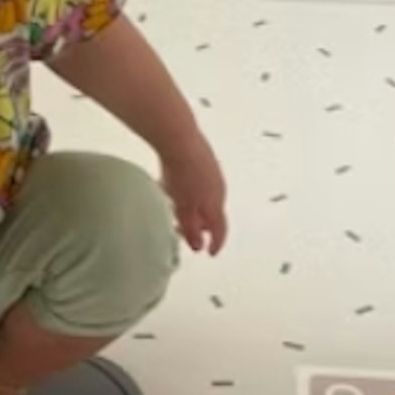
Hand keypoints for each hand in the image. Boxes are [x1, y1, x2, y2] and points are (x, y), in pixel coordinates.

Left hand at [161, 138, 227, 255]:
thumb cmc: (182, 174)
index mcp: (216, 203)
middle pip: (212, 214)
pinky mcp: (204, 163)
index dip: (215, 243)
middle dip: (200, 226)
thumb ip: (190, 227)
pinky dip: (190, 195)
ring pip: (205, 199)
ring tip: (175, 212)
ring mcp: (212, 174)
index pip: (220, 229)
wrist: (180, 141)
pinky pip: (199, 186)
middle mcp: (219, 189)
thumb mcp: (182, 208)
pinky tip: (174, 192)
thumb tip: (197, 245)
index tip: (210, 252)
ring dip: (194, 210)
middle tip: (184, 233)